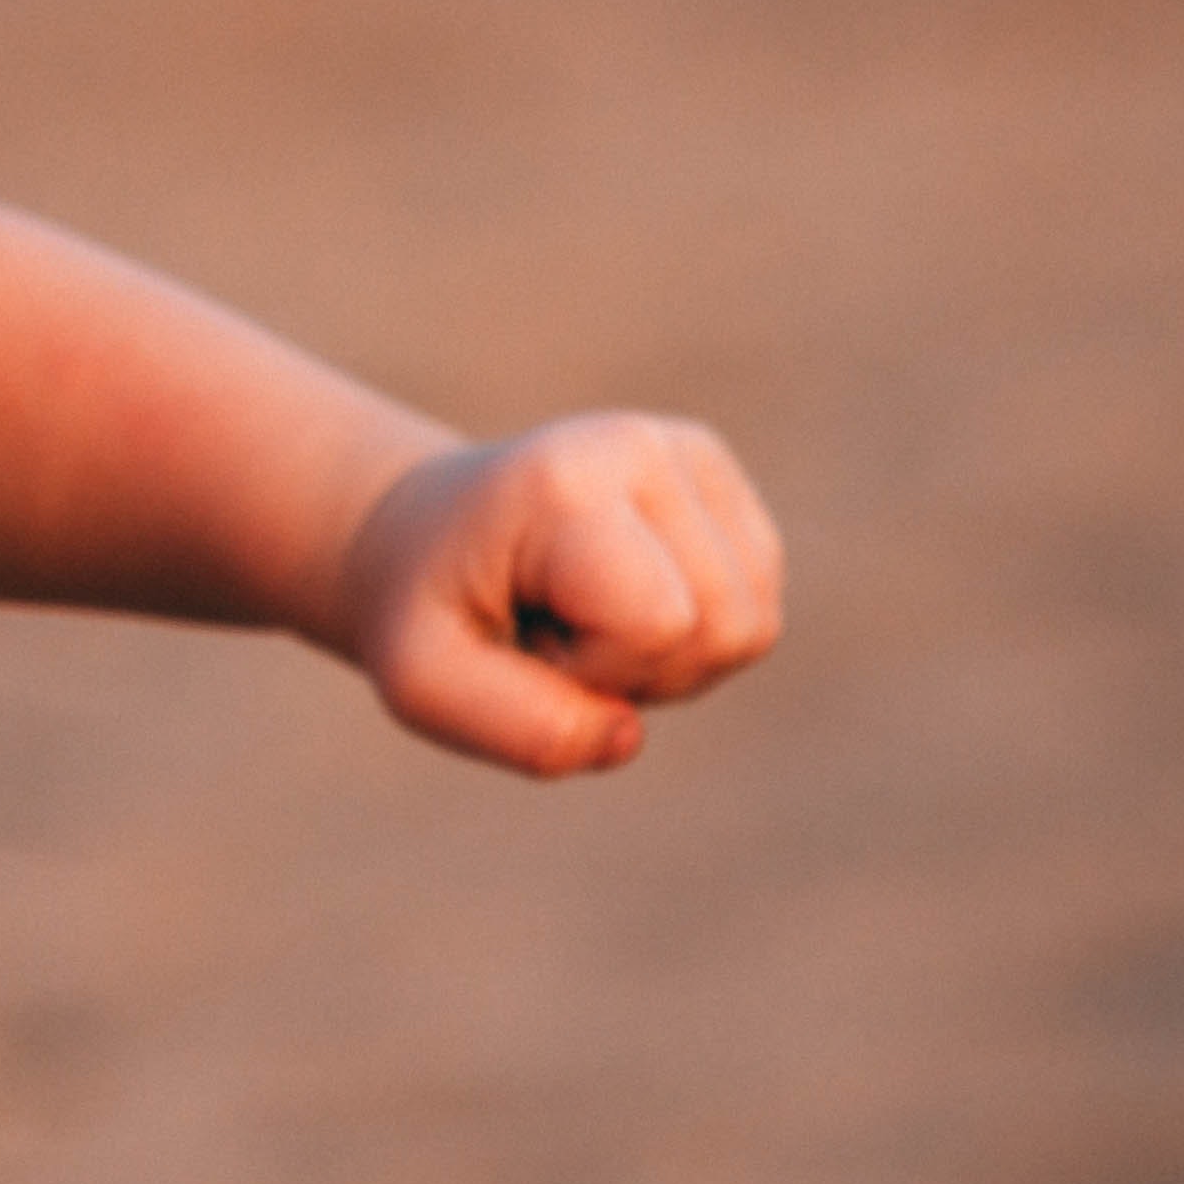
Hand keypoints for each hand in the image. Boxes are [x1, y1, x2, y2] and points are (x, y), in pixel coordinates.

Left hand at [332, 411, 783, 774]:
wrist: (427, 534)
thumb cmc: (427, 610)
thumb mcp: (425, 684)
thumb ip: (520, 728)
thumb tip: (628, 735)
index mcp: (564, 484)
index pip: (659, 624)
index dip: (597, 672)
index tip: (527, 639)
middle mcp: (643, 448)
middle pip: (724, 628)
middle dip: (640, 672)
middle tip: (554, 635)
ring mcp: (691, 455)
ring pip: (754, 624)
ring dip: (671, 661)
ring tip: (586, 620)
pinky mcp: (720, 480)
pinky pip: (759, 610)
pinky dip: (697, 638)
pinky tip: (624, 606)